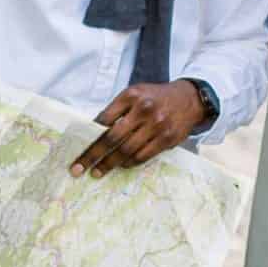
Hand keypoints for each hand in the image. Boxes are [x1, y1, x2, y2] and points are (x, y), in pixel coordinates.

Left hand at [71, 83, 207, 178]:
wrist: (189, 99)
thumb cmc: (156, 97)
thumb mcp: (136, 94)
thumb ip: (118, 109)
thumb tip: (94, 132)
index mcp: (131, 96)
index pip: (104, 119)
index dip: (89, 136)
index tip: (77, 149)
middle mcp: (144, 110)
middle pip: (112, 137)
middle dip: (93, 155)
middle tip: (78, 168)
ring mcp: (157, 125)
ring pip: (127, 150)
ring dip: (109, 163)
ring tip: (97, 172)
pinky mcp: (167, 139)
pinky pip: (143, 156)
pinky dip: (129, 163)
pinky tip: (121, 165)